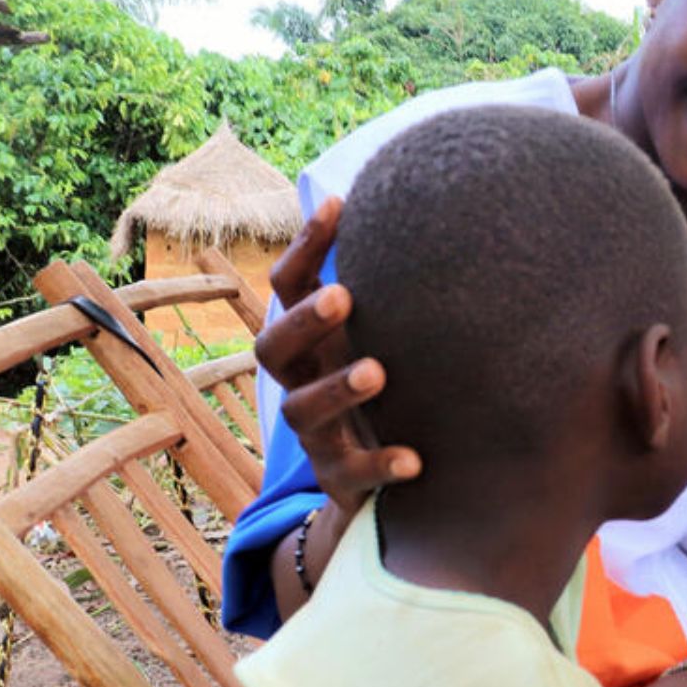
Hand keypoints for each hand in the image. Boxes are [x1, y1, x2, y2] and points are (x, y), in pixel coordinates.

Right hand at [255, 196, 420, 509]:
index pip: (288, 286)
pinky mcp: (340, 479)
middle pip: (272, 349)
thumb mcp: (379, 336)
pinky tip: (414, 459)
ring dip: (337, 388)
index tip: (337, 204)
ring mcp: (316, 435)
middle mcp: (301, 383)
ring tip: (377, 372)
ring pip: (302, 412)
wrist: (374, 483)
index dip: (304, 247)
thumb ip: (390, 287)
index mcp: (309, 343)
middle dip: (303, 322)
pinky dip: (380, 464)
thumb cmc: (381, 393)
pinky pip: (353, 474)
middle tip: (343, 297)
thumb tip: (415, 207)